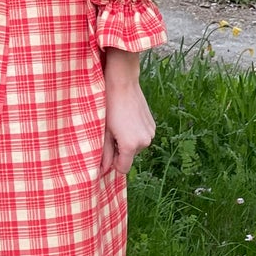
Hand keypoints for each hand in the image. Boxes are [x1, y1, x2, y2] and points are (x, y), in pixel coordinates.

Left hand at [98, 47, 155, 177]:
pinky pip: (142, 136)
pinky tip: (128, 119)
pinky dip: (135, 132)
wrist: (123, 84)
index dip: (114, 163)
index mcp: (131, 145)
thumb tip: (103, 171)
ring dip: (128, 141)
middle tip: (112, 131)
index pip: (123, 169)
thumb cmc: (109, 107)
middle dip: (121, 149)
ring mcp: (151, 133)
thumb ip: (105, 153)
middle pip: (130, 157)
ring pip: (136, 146)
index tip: (108, 149)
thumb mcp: (104, 131)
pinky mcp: (153, 125)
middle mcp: (144, 142)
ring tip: (120, 123)